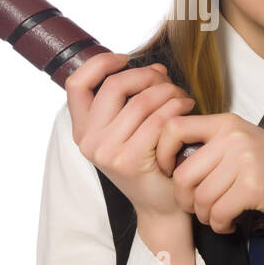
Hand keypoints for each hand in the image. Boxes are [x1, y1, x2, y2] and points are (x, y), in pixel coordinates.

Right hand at [65, 51, 196, 218]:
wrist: (160, 205)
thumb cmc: (149, 163)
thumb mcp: (131, 128)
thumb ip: (133, 97)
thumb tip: (155, 68)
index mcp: (82, 130)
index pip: (76, 84)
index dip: (100, 64)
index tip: (125, 58)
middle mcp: (88, 141)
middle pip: (114, 85)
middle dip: (147, 76)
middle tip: (168, 83)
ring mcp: (106, 152)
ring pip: (141, 101)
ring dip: (169, 92)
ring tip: (183, 98)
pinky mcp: (129, 160)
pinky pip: (157, 120)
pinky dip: (176, 108)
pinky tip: (186, 110)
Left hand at [155, 112, 263, 233]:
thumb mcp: (240, 143)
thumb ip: (209, 146)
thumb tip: (169, 163)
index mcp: (225, 123)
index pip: (174, 128)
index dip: (162, 152)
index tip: (167, 171)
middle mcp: (233, 137)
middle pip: (183, 174)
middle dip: (185, 200)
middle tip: (197, 208)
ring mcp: (244, 160)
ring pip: (200, 197)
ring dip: (205, 216)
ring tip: (217, 217)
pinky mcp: (253, 186)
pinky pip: (218, 212)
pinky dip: (219, 224)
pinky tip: (228, 223)